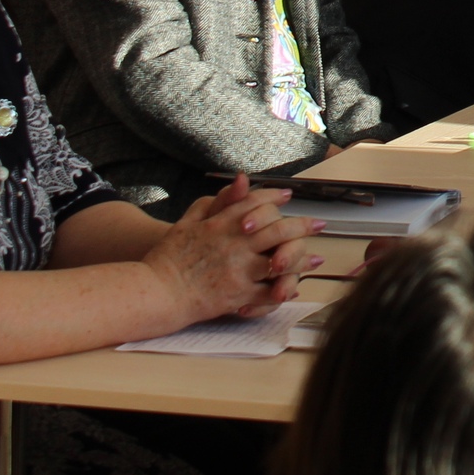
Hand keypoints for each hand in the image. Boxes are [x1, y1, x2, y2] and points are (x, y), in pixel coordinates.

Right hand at [143, 173, 322, 322]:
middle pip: (278, 230)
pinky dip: (284, 289)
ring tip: (317, 258)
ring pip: (280, 261)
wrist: (155, 292)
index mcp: (221, 224)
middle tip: (318, 224)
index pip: (255, 203)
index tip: (288, 195)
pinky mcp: (238, 295)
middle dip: (302, 226)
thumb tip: (241, 179)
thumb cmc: (168, 257)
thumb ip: (217, 202)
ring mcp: (238, 271)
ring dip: (302, 259)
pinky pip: (268, 292)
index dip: (274, 197)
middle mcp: (234, 244)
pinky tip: (294, 287)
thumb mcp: (189, 222)